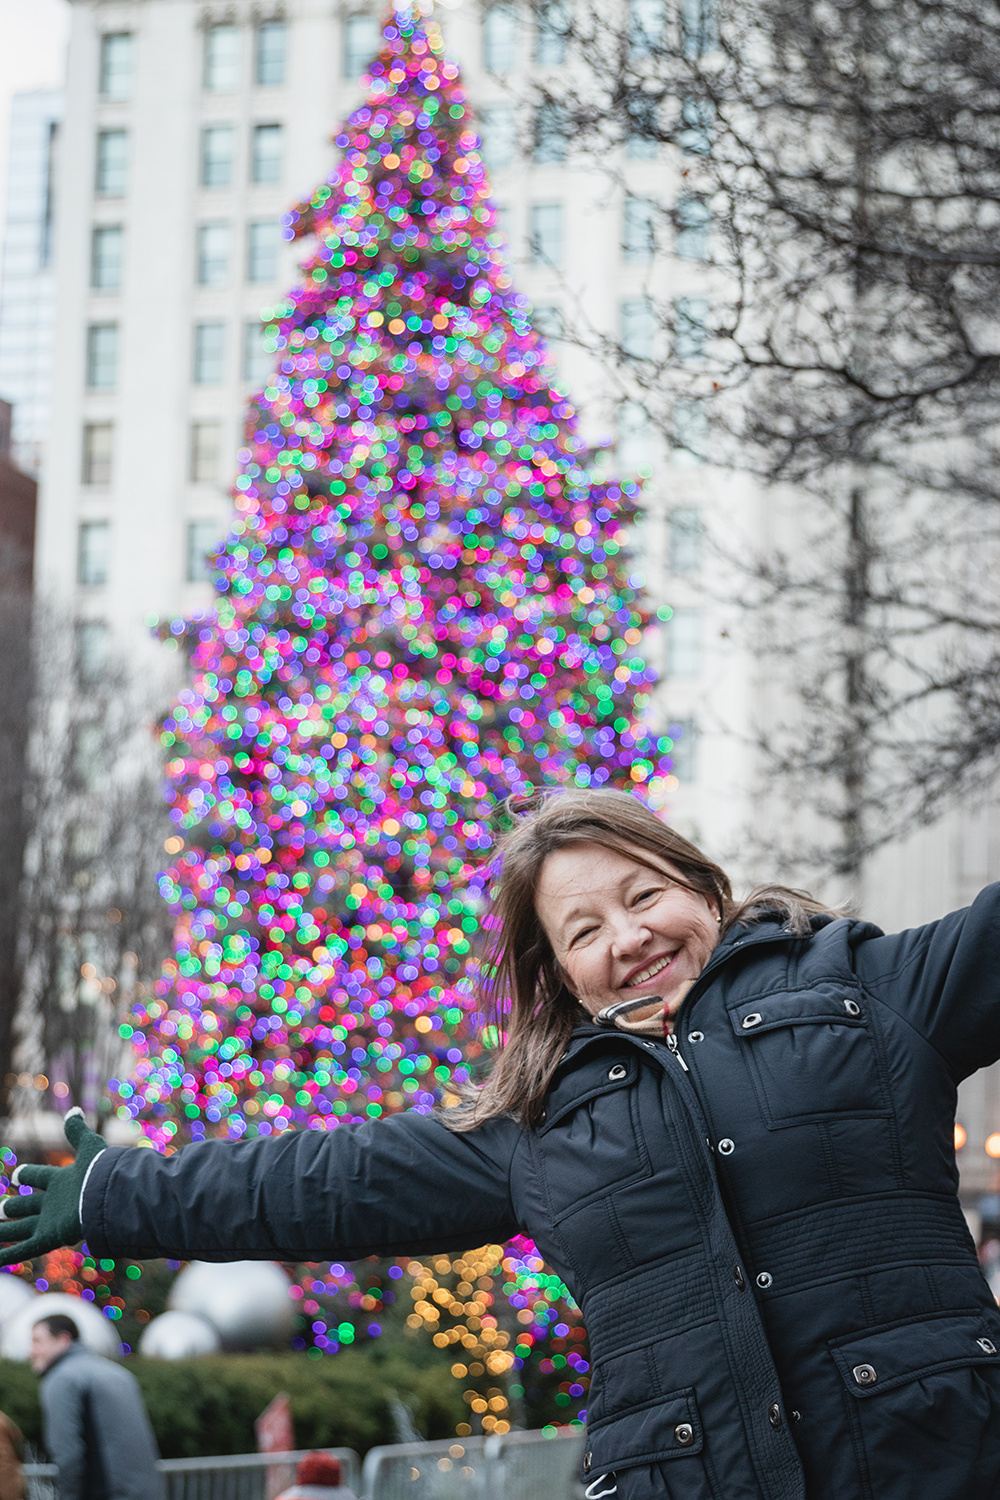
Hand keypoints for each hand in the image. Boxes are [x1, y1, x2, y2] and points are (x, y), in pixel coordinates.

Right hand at [0, 1109, 105, 1266]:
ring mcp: (49, 1223)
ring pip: (20, 1229)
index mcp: (62, 1181)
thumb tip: (74, 1110)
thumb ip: (77, 1131)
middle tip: (0, 1209)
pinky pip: (23, 1249)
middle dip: (12, 1208)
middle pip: (27, 1206)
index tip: (17, 1176)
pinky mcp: (48, 1238)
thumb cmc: (101, 1172)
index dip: (27, 1175)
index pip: (39, 1177)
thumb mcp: (89, 1147)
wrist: (110, 1199)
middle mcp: (54, 1204)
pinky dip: (6, 1256)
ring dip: (4, 1233)